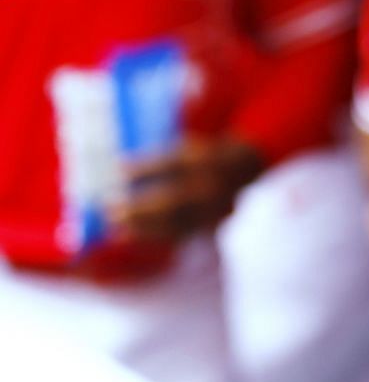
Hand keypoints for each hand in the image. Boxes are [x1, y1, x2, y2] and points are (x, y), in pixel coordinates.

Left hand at [109, 135, 263, 244]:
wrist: (244, 168)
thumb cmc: (202, 155)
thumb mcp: (184, 146)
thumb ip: (155, 159)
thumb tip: (117, 167)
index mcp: (207, 160)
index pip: (174, 165)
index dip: (145, 169)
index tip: (117, 171)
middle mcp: (214, 186)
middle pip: (175, 200)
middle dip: (141, 208)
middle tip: (112, 211)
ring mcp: (216, 209)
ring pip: (178, 222)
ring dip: (144, 228)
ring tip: (116, 229)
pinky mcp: (214, 224)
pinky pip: (181, 233)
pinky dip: (155, 235)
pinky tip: (132, 235)